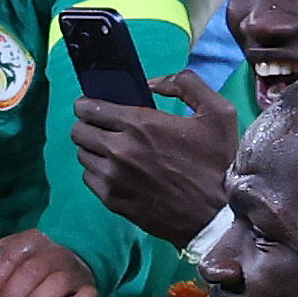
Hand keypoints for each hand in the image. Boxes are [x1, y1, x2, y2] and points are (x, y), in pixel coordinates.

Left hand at [0, 229, 95, 296]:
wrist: (78, 266)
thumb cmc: (35, 270)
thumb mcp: (13, 261)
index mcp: (30, 241)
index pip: (7, 257)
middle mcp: (54, 253)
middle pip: (30, 271)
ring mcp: (75, 270)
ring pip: (56, 282)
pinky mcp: (91, 290)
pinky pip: (86, 296)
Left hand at [73, 69, 233, 244]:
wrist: (216, 213)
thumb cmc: (218, 161)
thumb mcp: (218, 112)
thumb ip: (186, 84)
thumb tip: (152, 83)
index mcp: (142, 124)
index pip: (91, 108)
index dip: (87, 104)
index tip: (90, 105)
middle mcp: (120, 149)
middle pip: (79, 131)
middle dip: (87, 124)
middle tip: (101, 127)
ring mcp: (113, 177)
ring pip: (83, 154)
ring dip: (92, 148)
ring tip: (111, 149)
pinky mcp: (111, 200)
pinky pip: (89, 178)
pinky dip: (97, 171)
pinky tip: (116, 170)